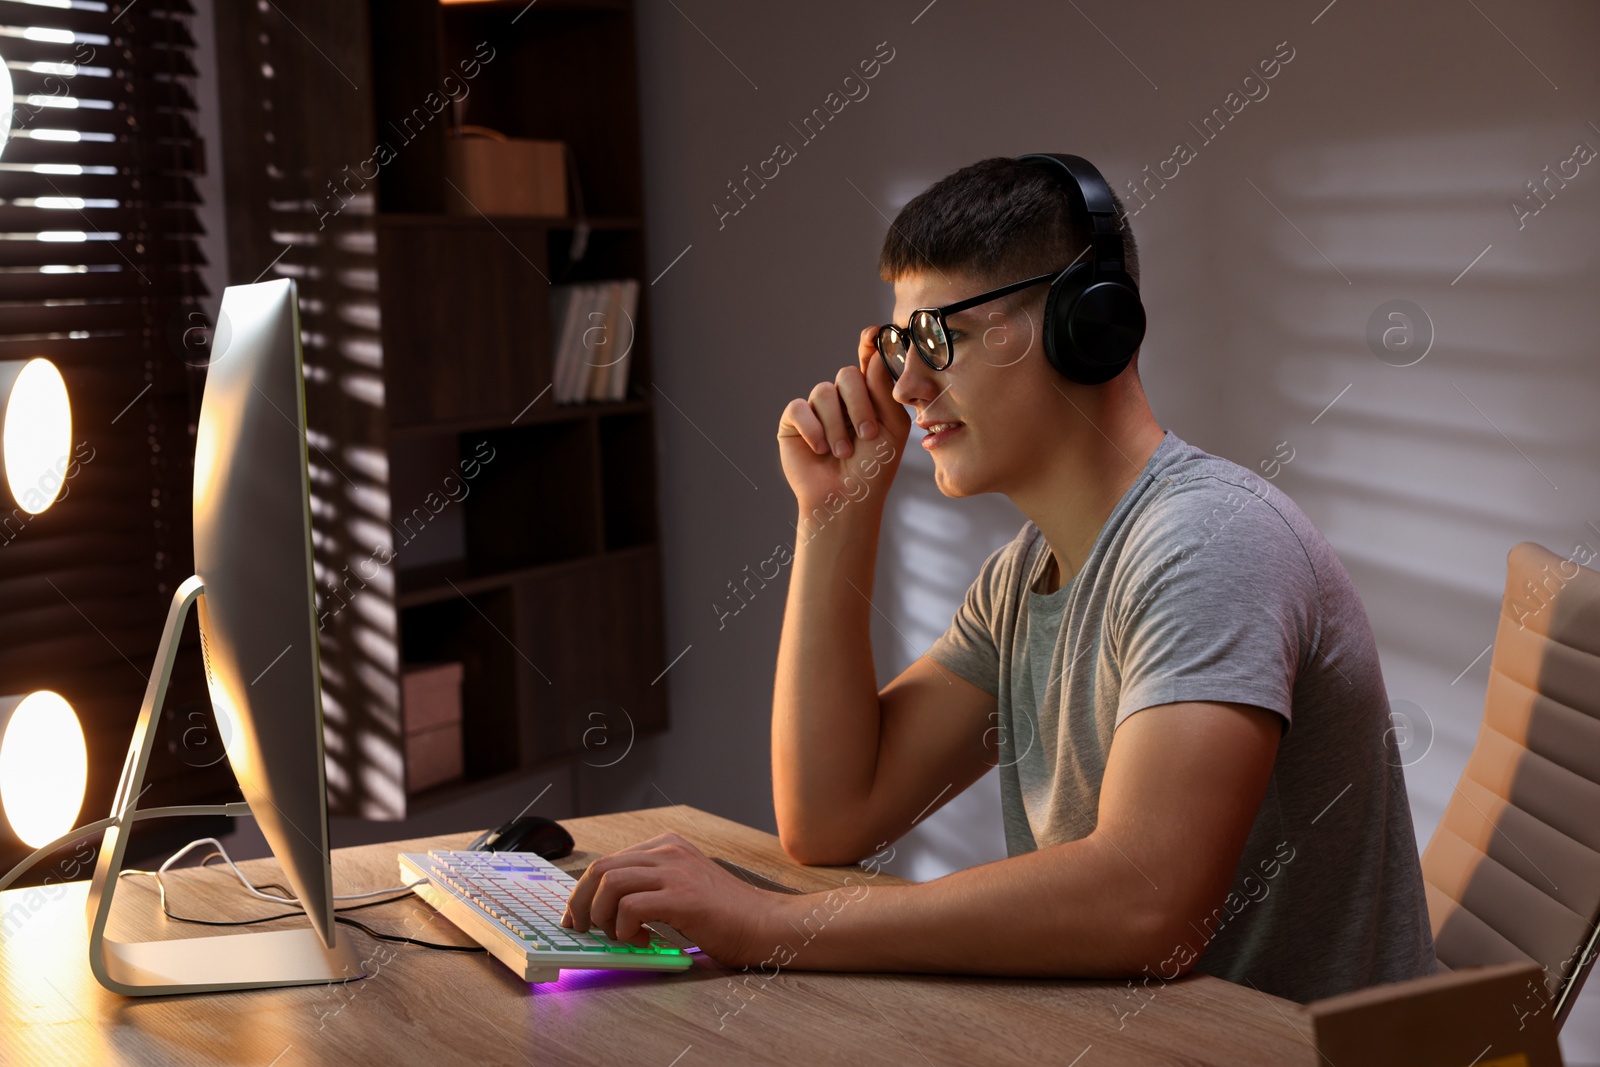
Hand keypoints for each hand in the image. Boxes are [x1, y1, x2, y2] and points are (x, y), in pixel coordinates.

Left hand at [560, 832, 788, 968]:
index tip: (576, 916)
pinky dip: (625, 929)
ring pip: (610, 883)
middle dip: (580, 902)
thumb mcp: (682, 887)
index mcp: (666, 846)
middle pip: (600, 868)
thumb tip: (606, 911)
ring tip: (617, 936)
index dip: (583, 891)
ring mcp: (676, 871)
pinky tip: (643, 940)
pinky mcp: (682, 896)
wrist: (765, 924)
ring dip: (601, 916)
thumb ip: (650, 888)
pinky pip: (630, 907)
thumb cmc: (726, 915)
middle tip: (581, 929)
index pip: (607, 861)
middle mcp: (668, 851)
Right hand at [776, 327, 911, 514]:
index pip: (867, 360)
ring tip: (843, 452)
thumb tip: (875, 353)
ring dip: (836, 426)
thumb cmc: (873, 468)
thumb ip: (884, 390)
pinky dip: (813, 429)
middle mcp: (842, 398)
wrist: (846, 499)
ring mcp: (817, 409)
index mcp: (868, 396)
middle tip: (867, 433)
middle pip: (847, 374)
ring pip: (823, 392)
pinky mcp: (794, 421)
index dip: (869, 343)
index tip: (873, 334)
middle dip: (859, 404)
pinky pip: (799, 408)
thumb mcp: (890, 428)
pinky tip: (820, 449)